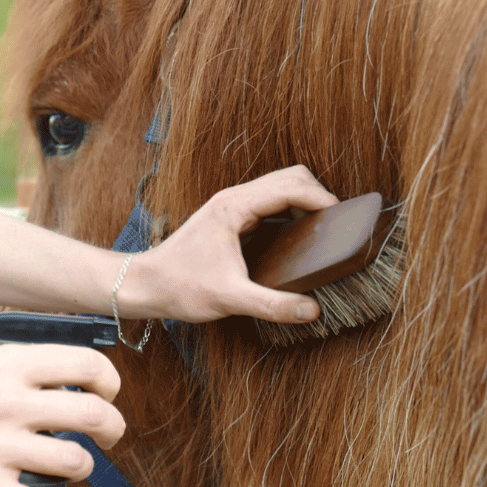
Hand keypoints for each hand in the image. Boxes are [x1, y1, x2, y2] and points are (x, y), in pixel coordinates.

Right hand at [0, 343, 123, 486]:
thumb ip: (15, 360)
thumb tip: (66, 358)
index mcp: (3, 365)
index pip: (85, 364)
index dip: (110, 380)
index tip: (109, 394)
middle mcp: (2, 403)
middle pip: (93, 412)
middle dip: (113, 427)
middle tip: (110, 434)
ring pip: (76, 460)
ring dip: (86, 468)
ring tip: (75, 467)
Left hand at [120, 165, 339, 323]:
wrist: (145, 284)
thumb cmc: (180, 287)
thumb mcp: (230, 299)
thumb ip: (273, 305)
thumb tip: (311, 310)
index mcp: (235, 207)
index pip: (291, 187)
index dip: (322, 199)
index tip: (342, 220)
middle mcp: (234, 197)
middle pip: (291, 176)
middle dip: (319, 193)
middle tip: (337, 224)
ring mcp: (232, 203)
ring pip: (281, 184)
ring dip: (306, 198)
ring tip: (323, 228)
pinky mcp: (230, 214)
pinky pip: (271, 199)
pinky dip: (292, 208)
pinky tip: (299, 234)